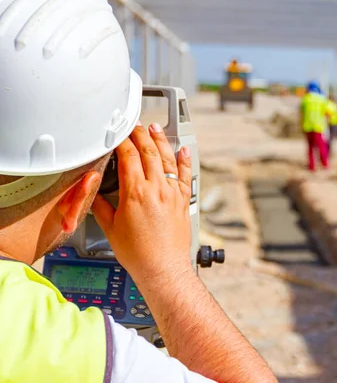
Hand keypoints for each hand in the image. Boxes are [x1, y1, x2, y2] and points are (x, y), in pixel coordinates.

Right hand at [91, 123, 192, 278]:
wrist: (163, 268)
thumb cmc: (139, 253)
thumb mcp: (111, 227)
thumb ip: (101, 205)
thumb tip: (95, 191)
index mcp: (136, 192)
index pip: (129, 156)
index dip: (122, 141)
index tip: (117, 133)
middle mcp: (157, 189)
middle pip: (149, 151)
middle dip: (140, 134)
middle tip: (134, 124)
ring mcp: (173, 193)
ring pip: (167, 159)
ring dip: (160, 140)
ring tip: (154, 128)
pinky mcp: (183, 201)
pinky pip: (185, 174)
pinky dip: (184, 160)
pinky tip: (183, 150)